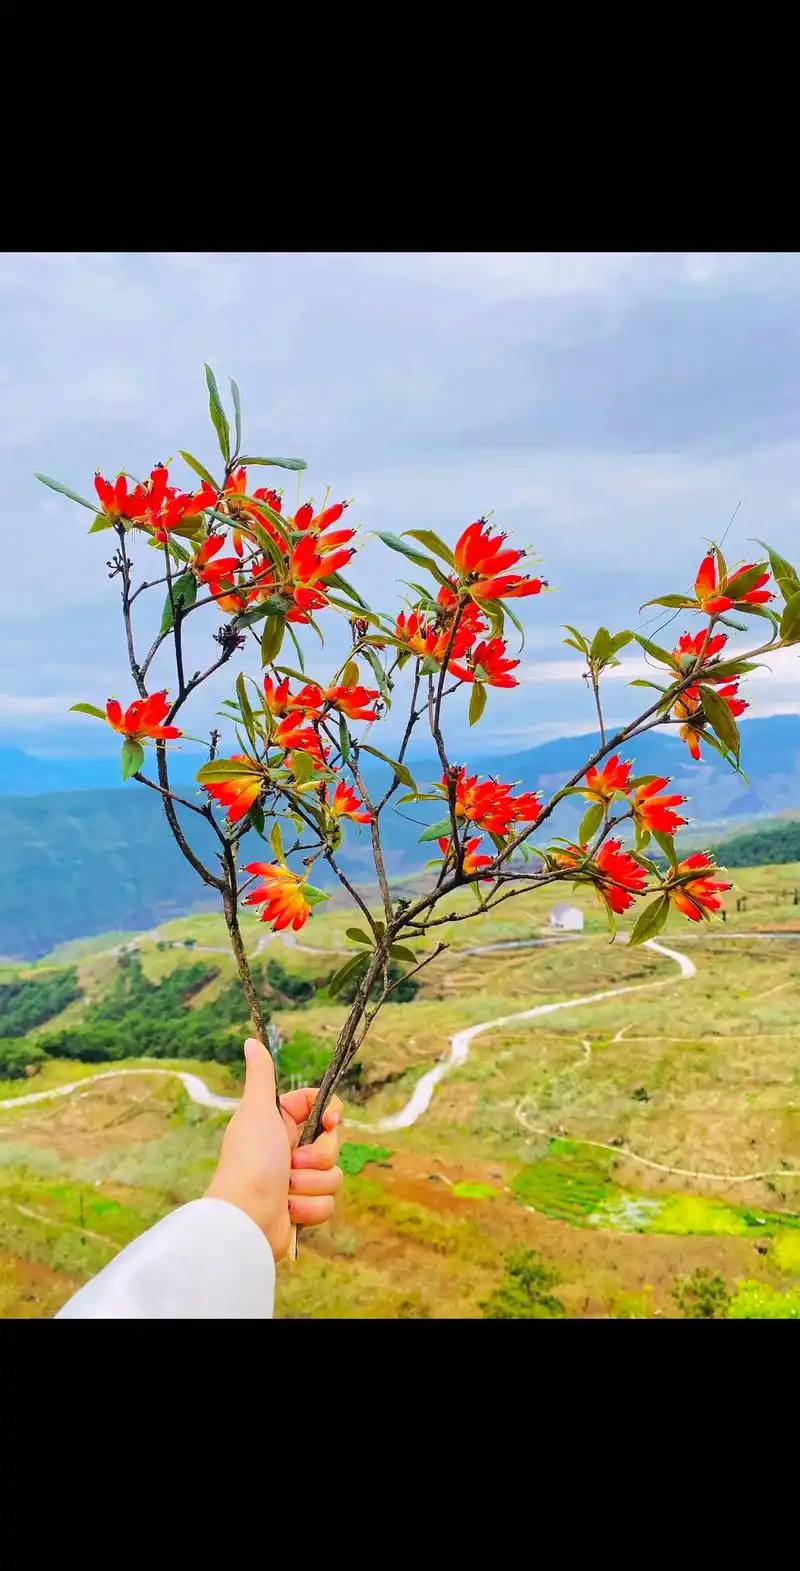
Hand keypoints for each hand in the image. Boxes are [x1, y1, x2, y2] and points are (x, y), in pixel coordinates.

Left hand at [205, 1037, 342, 1261]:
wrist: (246, 1219)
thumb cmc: (250, 1162)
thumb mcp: (257, 1111)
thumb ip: (261, 1076)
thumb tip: (251, 1041)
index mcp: (279, 1124)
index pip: (319, 1107)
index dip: (330, 1114)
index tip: (330, 1122)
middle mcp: (288, 1150)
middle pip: (331, 1144)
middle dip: (317, 1157)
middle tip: (292, 1162)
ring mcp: (297, 1180)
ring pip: (333, 1175)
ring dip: (310, 1184)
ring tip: (286, 1191)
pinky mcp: (303, 1208)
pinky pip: (328, 1203)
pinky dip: (309, 1208)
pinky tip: (288, 1211)